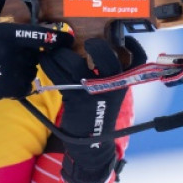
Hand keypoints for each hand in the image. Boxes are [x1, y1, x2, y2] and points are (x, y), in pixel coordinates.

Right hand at [0, 0, 72, 103]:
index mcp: (7, 32)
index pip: (41, 35)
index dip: (58, 38)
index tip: (68, 39)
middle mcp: (13, 51)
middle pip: (37, 52)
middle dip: (29, 53)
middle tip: (11, 54)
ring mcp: (13, 71)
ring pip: (33, 68)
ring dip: (24, 68)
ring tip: (4, 66)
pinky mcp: (11, 88)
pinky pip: (27, 84)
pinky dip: (20, 83)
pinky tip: (4, 78)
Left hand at [40, 36, 146, 182]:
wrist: (90, 143)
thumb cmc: (99, 115)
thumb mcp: (111, 96)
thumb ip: (109, 78)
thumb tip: (93, 55)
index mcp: (123, 83)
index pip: (137, 61)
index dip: (134, 47)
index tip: (125, 39)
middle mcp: (111, 86)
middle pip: (106, 57)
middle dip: (96, 45)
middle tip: (87, 43)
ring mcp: (92, 91)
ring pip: (74, 63)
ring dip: (60, 53)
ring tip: (54, 51)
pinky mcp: (74, 98)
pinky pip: (58, 74)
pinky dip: (49, 64)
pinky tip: (44, 60)